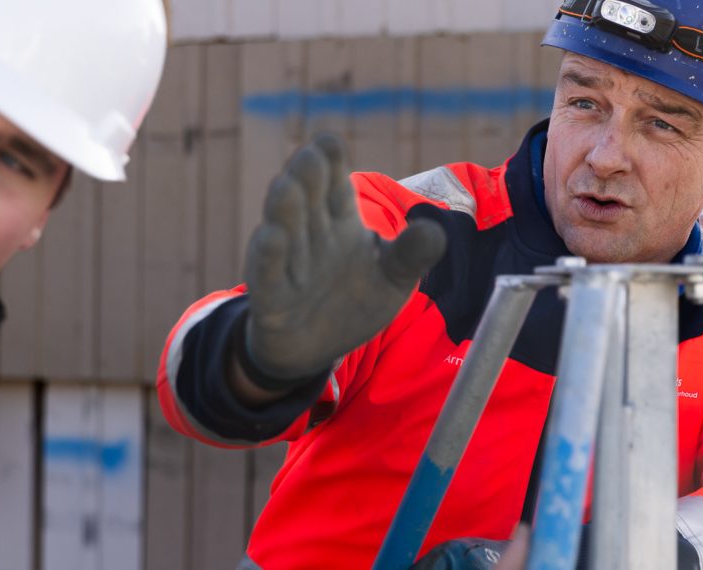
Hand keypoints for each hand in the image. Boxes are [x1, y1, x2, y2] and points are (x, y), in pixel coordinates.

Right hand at [240, 133, 445, 390]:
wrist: (315, 347)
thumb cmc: (354, 299)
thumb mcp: (393, 278)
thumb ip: (412, 255)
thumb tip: (436, 231)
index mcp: (338, 217)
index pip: (332, 178)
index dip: (329, 159)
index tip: (329, 144)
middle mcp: (309, 231)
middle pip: (305, 195)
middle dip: (306, 175)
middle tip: (310, 157)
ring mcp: (286, 261)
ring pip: (281, 227)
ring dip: (284, 208)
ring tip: (286, 187)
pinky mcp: (270, 296)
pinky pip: (266, 273)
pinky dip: (268, 256)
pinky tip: (271, 237)